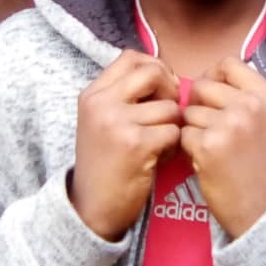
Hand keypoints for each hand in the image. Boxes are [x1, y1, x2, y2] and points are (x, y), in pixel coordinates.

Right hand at [71, 50, 180, 240]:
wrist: (91, 208)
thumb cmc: (104, 164)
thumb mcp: (101, 121)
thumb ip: (124, 96)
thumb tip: (166, 75)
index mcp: (92, 94)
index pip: (131, 57)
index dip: (155, 66)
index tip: (163, 87)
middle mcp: (101, 104)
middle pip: (152, 72)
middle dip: (171, 89)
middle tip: (170, 110)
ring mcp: (117, 123)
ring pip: (169, 107)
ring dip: (173, 125)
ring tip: (161, 142)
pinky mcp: (136, 145)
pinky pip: (173, 132)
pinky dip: (173, 146)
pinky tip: (161, 157)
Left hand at [181, 57, 265, 238]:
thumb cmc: (264, 167)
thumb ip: (245, 96)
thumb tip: (205, 79)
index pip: (229, 63)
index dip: (213, 76)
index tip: (212, 96)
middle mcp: (251, 105)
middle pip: (203, 85)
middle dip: (198, 105)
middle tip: (207, 127)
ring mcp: (230, 124)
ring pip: (189, 112)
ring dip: (193, 130)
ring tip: (212, 149)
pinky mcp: (208, 145)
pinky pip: (183, 135)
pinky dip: (189, 149)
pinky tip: (206, 162)